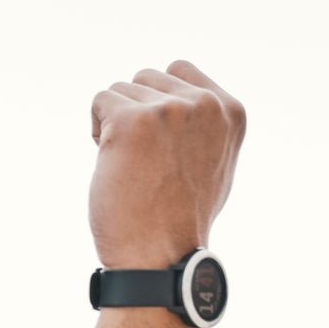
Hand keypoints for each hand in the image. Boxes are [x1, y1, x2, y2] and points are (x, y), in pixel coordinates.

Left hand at [88, 60, 243, 266]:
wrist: (161, 257)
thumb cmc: (181, 218)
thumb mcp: (215, 162)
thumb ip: (204, 125)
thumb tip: (182, 96)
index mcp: (230, 112)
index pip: (179, 71)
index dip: (159, 101)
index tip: (162, 142)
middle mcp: (205, 105)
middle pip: (146, 78)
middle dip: (137, 112)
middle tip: (146, 160)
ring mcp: (169, 111)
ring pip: (121, 90)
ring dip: (115, 123)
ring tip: (133, 166)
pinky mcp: (132, 121)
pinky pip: (100, 100)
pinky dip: (97, 130)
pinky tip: (114, 162)